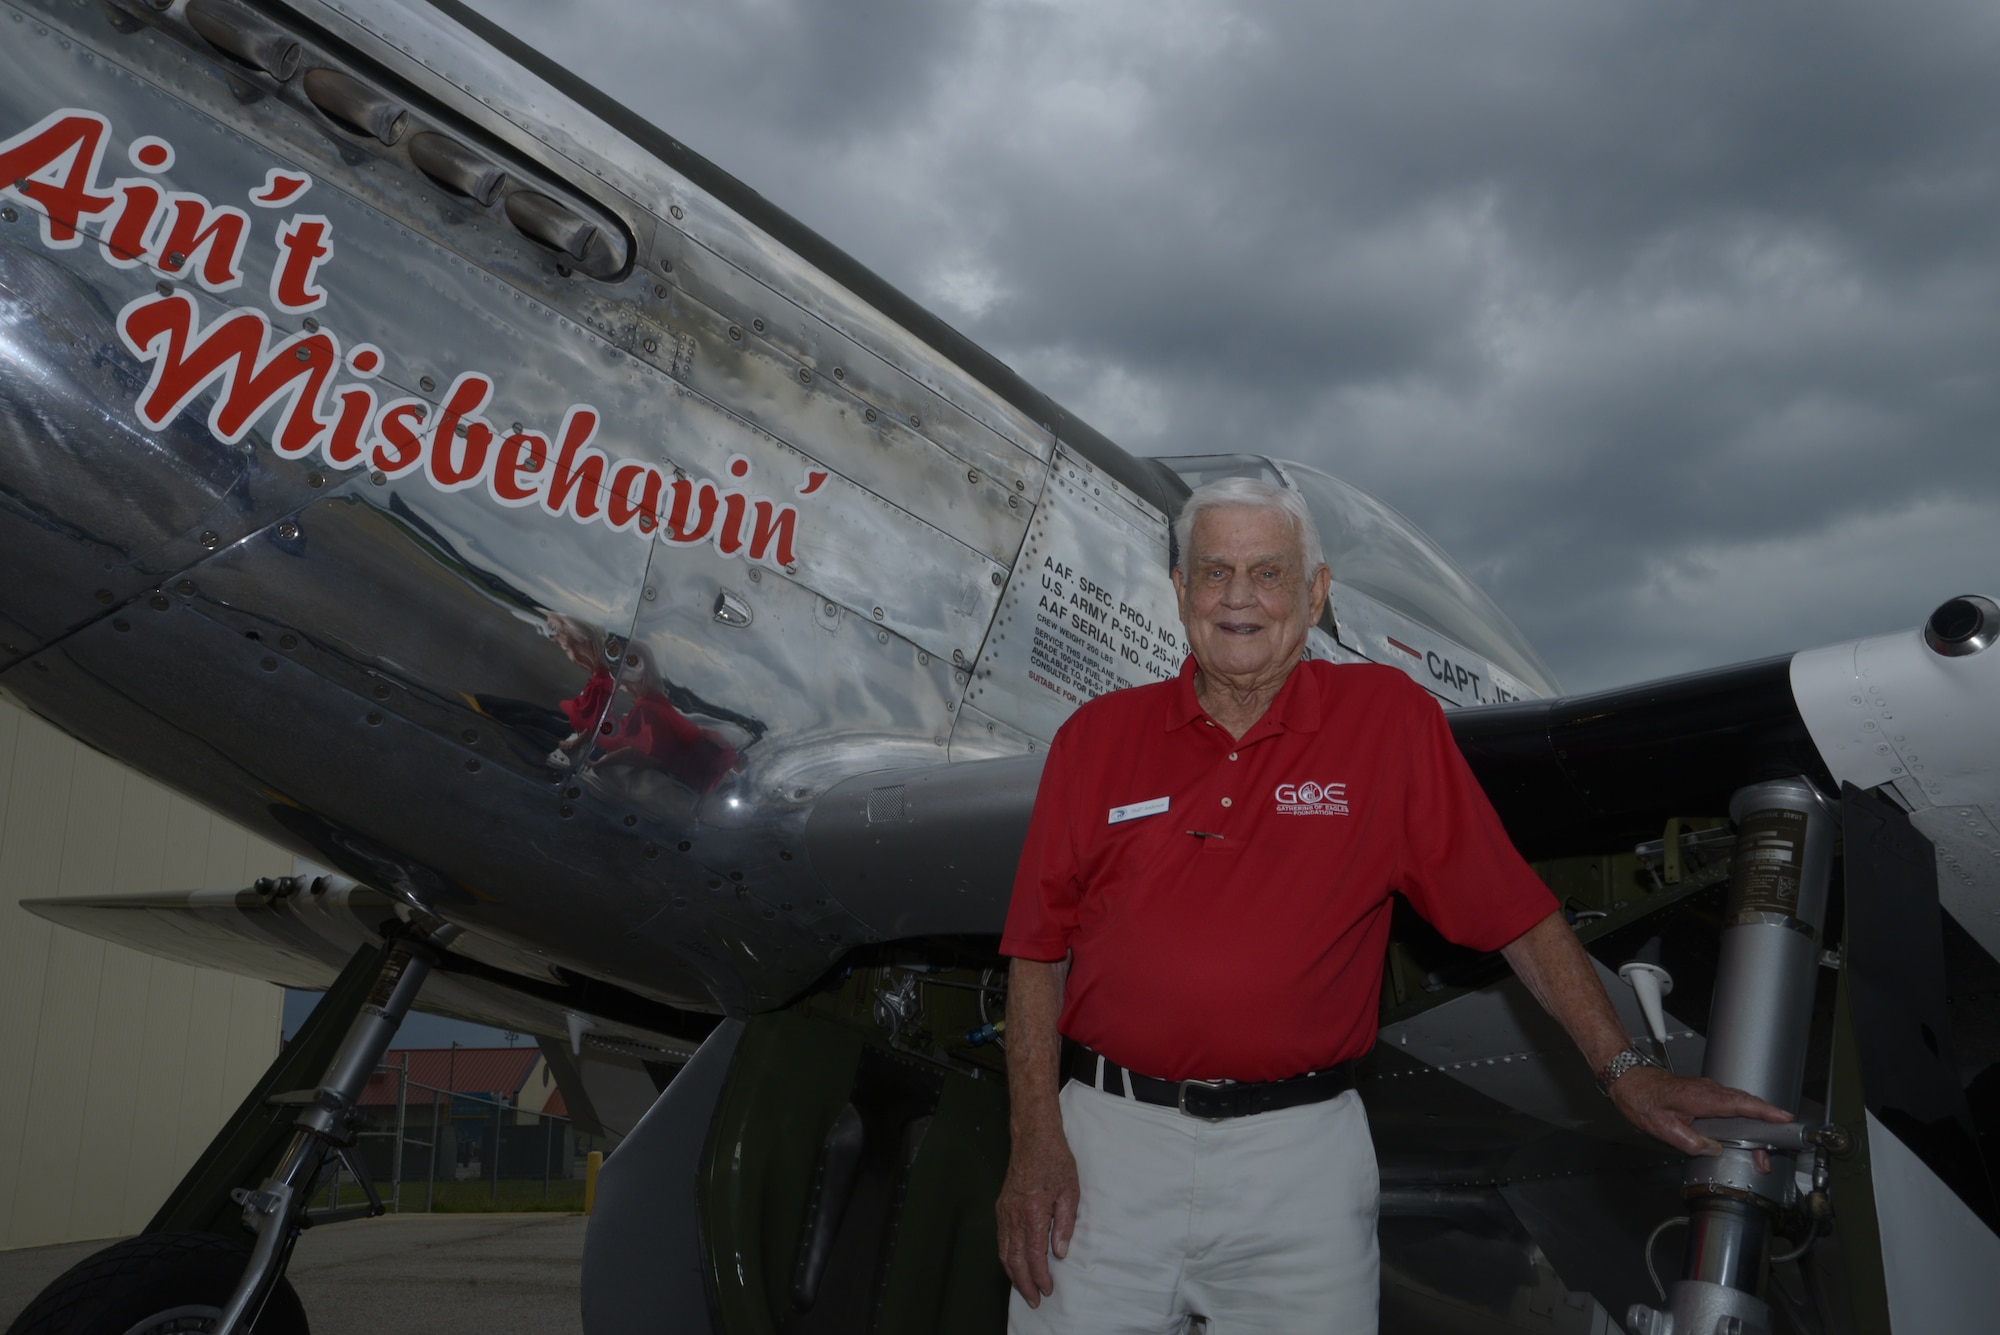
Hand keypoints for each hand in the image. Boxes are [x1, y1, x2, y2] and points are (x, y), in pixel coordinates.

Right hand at [995, 1128, 1079, 1306]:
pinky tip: (1014, 1264)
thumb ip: (1065, 1224)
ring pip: (1004, 1251)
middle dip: (1024, 1283)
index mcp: (1033, 1213)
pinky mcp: (1001, 1207)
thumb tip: (1059, 1251)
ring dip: (1013, 1274)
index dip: (1040, 1276)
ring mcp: (1004, 1211)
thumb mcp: (1070, 1192)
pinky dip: (1006, 1257)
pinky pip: (1001, 1239)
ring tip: (1024, 1289)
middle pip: (1015, 1259)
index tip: (1048, 1289)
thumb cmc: (1055, 1160)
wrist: (1033, 1137)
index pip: (1034, 1255)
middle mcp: (1014, 1215)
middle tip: (1034, 1300)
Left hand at [1610, 1067, 1791, 1171]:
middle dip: (1764, 1130)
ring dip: (1754, 1125)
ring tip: (1758, 1151)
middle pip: (1747, 1107)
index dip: (1766, 1112)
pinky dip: (1742, 1118)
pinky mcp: (1704, 1094)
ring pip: (1740, 1106)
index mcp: (1702, 1097)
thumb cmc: (1641, 1099)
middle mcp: (1708, 1090)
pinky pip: (1730, 1105)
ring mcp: (1707, 1090)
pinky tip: (1742, 1133)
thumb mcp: (1663, 1128)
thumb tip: (1713, 1150)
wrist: (1627, 1079)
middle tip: (1768, 1156)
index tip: (1785, 1119)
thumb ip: (1691, 1143)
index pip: (1742, 1104)